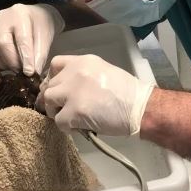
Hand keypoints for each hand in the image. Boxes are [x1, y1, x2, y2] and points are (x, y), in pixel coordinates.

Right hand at [0, 4, 64, 75]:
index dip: (25, 58)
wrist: (33, 18)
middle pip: (2, 44)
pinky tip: (8, 66)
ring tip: (18, 68)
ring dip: (5, 65)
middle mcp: (2, 18)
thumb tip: (33, 73)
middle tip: (24, 73)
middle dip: (13, 62)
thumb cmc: (41, 26)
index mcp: (20, 14)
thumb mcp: (46, 37)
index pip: (21, 39)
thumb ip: (40, 54)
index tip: (29, 73)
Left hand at [36, 54, 154, 135]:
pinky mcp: (74, 111)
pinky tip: (77, 128)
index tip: (58, 89)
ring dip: (55, 111)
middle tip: (62, 108)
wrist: (141, 108)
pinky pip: (58, 120)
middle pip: (50, 84)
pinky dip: (65, 127)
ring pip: (48, 100)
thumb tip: (66, 88)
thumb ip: (82, 75)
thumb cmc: (128, 93)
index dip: (52, 78)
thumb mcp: (103, 72)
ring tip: (68, 117)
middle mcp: (75, 72)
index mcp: (83, 61)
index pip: (55, 64)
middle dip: (54, 98)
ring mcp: (73, 91)